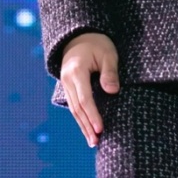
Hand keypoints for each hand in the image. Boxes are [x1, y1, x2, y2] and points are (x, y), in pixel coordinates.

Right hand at [60, 31, 119, 146]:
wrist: (79, 35)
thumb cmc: (97, 43)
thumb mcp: (108, 53)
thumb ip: (110, 72)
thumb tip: (113, 91)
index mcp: (77, 70)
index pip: (85, 98)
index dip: (93, 115)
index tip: (101, 129)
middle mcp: (67, 79)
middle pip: (77, 107)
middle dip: (87, 126)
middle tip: (96, 141)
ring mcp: (65, 83)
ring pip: (73, 108)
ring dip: (83, 125)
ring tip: (92, 141)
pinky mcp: (68, 85)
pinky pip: (73, 104)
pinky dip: (80, 117)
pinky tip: (87, 128)